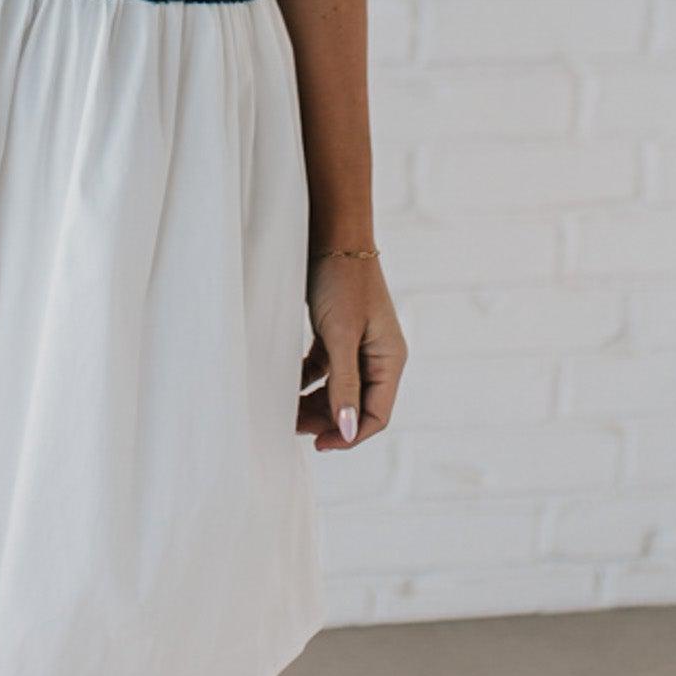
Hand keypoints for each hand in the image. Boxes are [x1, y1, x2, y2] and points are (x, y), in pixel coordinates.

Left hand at [298, 250, 406, 450]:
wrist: (330, 232)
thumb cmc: (341, 280)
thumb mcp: (341, 336)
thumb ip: (345, 384)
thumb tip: (348, 431)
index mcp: (390, 359)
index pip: (376, 415)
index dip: (348, 435)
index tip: (317, 444)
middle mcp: (378, 355)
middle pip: (355, 405)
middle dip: (326, 420)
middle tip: (291, 425)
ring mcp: (357, 344)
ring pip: (337, 389)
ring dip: (314, 402)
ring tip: (284, 409)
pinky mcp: (337, 332)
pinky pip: (324, 369)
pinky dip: (306, 379)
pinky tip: (285, 381)